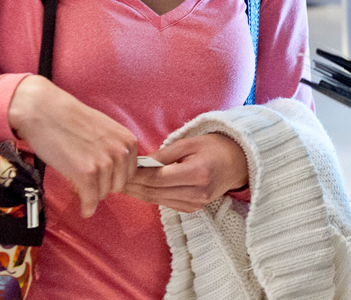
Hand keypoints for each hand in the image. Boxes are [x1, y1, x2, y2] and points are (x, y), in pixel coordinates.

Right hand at [8, 75, 137, 217]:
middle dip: (102, 186)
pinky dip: (87, 208)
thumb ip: (115, 148)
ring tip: (77, 181)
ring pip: (103, 194)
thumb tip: (118, 172)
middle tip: (86, 181)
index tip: (100, 178)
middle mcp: (121, 151)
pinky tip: (83, 207)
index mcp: (128, 140)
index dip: (113, 177)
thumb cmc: (70, 120)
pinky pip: (91, 201)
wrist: (45, 111)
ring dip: (91, 194)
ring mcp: (105, 163)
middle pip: (118, 186)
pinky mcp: (87, 173)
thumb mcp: (105, 130)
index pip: (130, 174)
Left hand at [122, 133, 249, 212]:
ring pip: (157, 200)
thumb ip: (164, 154)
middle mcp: (197, 193)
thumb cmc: (214, 147)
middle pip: (155, 191)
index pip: (158, 177)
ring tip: (120, 183)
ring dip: (138, 192)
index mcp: (198, 173)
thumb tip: (140, 163)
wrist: (238, 163)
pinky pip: (165, 203)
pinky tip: (137, 189)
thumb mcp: (190, 143)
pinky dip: (150, 196)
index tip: (121, 168)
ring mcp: (196, 204)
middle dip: (133, 185)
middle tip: (113, 177)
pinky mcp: (193, 209)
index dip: (137, 175)